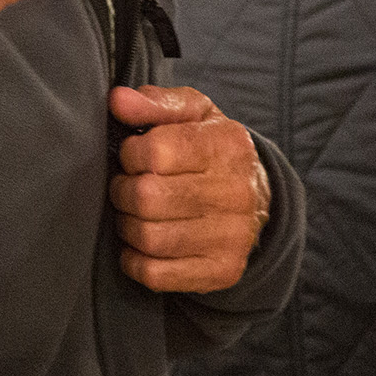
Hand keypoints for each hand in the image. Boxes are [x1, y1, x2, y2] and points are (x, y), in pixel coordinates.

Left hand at [108, 85, 269, 293]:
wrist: (258, 198)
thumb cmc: (211, 149)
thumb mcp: (193, 114)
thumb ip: (155, 102)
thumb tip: (117, 101)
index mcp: (228, 146)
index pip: (156, 152)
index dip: (131, 154)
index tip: (134, 156)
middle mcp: (236, 192)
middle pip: (147, 198)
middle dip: (123, 192)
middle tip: (128, 187)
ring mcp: (233, 236)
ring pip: (149, 238)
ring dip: (127, 226)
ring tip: (134, 213)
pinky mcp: (223, 270)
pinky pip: (156, 275)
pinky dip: (135, 260)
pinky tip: (140, 244)